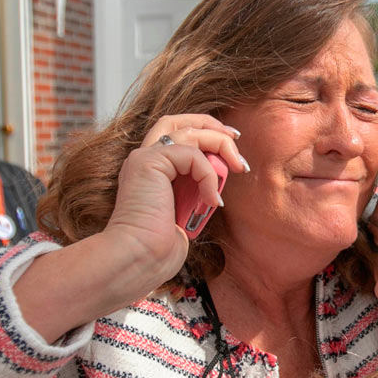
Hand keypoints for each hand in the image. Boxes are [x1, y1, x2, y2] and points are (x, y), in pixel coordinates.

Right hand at [102, 114, 248, 287]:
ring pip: (190, 131)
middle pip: (178, 120)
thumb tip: (217, 186)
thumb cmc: (158, 248)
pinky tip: (212, 201)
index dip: (203, 133)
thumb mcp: (185, 213)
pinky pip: (193, 155)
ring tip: (239, 168)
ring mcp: (144, 157)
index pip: (175, 135)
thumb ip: (195, 193)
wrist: (139, 257)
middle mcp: (144, 159)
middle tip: (236, 138)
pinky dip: (210, 176)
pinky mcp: (150, 161)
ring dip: (221, 145)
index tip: (230, 147)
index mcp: (149, 171)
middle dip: (211, 124)